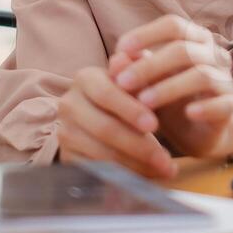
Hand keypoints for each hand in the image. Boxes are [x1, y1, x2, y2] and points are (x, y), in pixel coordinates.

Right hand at [57, 65, 174, 179]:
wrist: (104, 115)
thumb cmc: (127, 94)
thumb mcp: (135, 81)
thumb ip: (135, 69)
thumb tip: (129, 56)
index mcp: (85, 78)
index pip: (106, 93)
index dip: (130, 110)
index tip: (155, 124)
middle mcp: (69, 104)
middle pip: (105, 128)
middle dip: (140, 146)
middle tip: (167, 160)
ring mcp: (65, 132)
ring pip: (102, 154)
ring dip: (137, 165)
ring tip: (164, 170)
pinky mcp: (67, 157)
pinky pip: (97, 171)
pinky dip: (125, 176)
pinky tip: (147, 177)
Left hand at [111, 16, 232, 158]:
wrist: (200, 132)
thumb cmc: (171, 99)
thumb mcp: (148, 83)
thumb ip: (133, 70)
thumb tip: (115, 60)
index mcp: (195, 40)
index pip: (173, 25)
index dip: (147, 34)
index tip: (121, 48)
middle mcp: (214, 54)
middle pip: (183, 50)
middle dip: (149, 66)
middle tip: (122, 82)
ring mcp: (225, 80)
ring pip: (201, 76)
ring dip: (169, 88)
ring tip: (143, 103)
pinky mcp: (230, 108)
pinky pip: (222, 105)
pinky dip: (205, 108)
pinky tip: (188, 114)